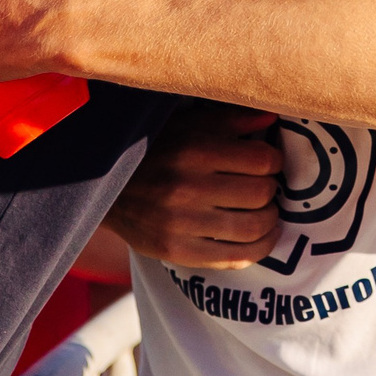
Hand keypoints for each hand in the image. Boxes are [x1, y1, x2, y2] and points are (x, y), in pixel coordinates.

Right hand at [104, 104, 284, 268]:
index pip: (262, 160)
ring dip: (270, 220)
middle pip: (261, 194)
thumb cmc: (155, 150)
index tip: (267, 162)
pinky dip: (259, 248)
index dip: (273, 161)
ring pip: (253, 228)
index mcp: (192, 150)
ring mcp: (180, 224)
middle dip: (271, 190)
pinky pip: (235, 258)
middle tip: (264, 187)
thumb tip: (272, 116)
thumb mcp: (187, 125)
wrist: (102, 187)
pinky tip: (262, 238)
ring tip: (265, 212)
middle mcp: (186, 187)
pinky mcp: (176, 251)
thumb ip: (230, 119)